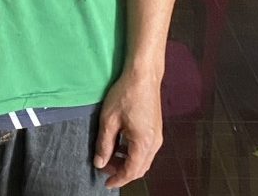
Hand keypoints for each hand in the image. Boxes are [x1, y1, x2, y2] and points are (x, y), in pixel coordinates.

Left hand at [93, 71, 163, 188]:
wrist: (143, 75)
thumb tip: (100, 163)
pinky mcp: (156, 129)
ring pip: (144, 159)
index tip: (106, 183)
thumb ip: (104, 144)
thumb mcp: (109, 120)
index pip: (131, 171)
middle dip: (122, 171)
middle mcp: (155, 143)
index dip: (118, 179)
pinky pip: (146, 149)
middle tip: (104, 166)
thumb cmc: (126, 94)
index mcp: (144, 143)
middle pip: (140, 168)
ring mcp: (157, 135)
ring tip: (110, 155)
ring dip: (127, 162)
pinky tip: (120, 144)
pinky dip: (133, 153)